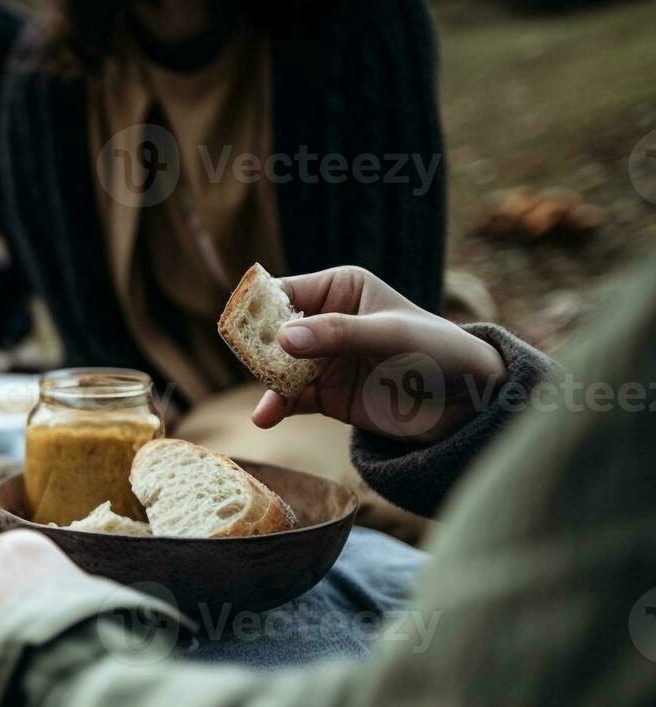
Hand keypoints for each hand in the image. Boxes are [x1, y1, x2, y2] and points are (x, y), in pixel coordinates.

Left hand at [0, 531, 110, 687]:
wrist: (77, 682)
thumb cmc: (94, 633)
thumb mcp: (86, 592)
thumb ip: (53, 586)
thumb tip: (52, 597)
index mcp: (18, 552)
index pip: (1, 553)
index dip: (15, 579)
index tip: (28, 598)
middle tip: (23, 636)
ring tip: (17, 665)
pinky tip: (3, 683)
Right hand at [251, 266, 506, 444]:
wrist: (467, 403)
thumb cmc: (437, 352)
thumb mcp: (390, 336)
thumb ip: (337, 334)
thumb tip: (282, 338)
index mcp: (340, 289)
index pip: (285, 292)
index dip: (258, 308)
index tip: (238, 327)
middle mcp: (324, 321)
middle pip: (272, 331)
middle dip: (257, 349)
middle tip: (251, 365)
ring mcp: (322, 359)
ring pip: (276, 367)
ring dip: (266, 382)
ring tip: (268, 402)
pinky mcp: (324, 394)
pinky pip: (289, 398)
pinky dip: (275, 407)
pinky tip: (266, 417)